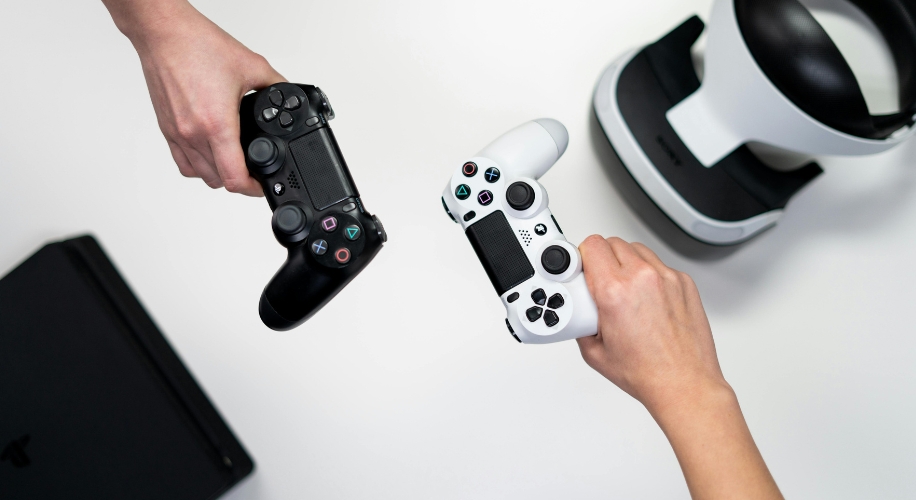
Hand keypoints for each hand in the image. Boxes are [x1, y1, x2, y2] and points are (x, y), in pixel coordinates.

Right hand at [104, 0, 284, 195]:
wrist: (164, 33)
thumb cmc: (198, 45)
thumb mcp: (252, 65)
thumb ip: (275, 85)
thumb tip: (288, 97)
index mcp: (216, 123)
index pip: (233, 177)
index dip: (252, 189)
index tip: (261, 184)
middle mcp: (193, 133)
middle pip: (218, 181)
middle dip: (239, 181)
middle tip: (252, 172)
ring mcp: (177, 133)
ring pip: (199, 176)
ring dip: (218, 175)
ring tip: (233, 164)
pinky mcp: (166, 129)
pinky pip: (182, 163)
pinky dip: (198, 166)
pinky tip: (210, 154)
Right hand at [577, 236, 782, 499]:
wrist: (683, 384)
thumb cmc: (646, 373)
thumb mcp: (594, 352)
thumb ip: (580, 321)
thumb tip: (578, 308)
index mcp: (615, 292)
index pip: (591, 246)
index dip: (581, 258)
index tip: (580, 270)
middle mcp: (642, 278)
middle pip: (611, 243)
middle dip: (600, 260)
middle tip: (599, 283)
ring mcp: (667, 278)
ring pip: (636, 249)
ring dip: (625, 263)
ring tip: (623, 290)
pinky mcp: (684, 282)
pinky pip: (659, 264)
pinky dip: (649, 275)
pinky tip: (646, 298)